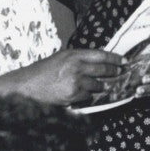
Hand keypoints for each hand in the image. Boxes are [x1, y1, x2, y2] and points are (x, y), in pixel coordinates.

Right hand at [7, 49, 126, 106]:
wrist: (26, 86)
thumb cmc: (42, 72)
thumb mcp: (61, 58)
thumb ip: (78, 59)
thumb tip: (97, 62)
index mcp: (73, 54)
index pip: (101, 55)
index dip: (114, 58)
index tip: (124, 61)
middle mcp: (76, 65)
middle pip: (103, 70)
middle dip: (113, 72)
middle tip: (118, 73)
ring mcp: (75, 80)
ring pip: (97, 85)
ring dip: (98, 86)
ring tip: (97, 86)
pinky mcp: (72, 94)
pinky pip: (87, 96)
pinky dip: (85, 96)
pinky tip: (78, 94)